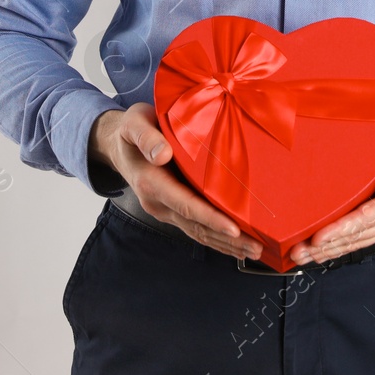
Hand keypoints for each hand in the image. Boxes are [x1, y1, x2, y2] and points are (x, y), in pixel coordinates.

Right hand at [89, 104, 262, 261]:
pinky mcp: (172, 210)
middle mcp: (158, 203)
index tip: (233, 228)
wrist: (117, 144)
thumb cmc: (131, 130)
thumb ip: (146, 137)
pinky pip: (195, 228)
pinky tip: (235, 245)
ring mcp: (165, 210)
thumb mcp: (134, 123)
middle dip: (227, 239)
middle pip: (196, 226)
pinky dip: (217, 239)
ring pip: (198, 232)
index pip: (185, 204)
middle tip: (257, 247)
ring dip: (226, 244)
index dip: (210, 217)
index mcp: (151, 182)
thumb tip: (163, 155)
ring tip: (254, 251)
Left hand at [288, 118, 374, 264]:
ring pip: (358, 240)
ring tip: (302, 256)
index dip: (343, 229)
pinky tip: (323, 250)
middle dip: (328, 246)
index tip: (320, 236)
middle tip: (298, 252)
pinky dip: (341, 245)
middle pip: (358, 236)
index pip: (368, 218)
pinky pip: (362, 236)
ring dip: (330, 250)